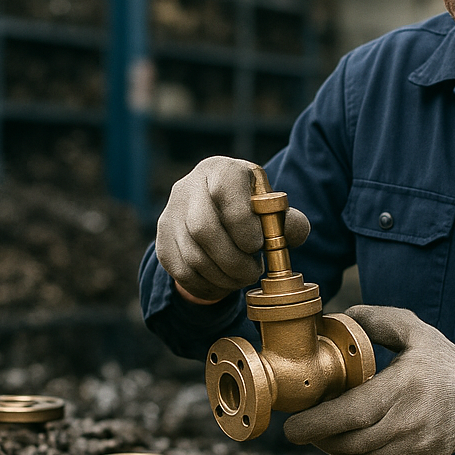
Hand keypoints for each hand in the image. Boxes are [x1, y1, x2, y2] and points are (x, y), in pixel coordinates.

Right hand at [155, 156, 309, 302]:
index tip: (258, 244)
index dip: (244, 225)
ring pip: (192, 255)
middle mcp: (189, 186)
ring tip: (242, 278)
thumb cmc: (254, 210)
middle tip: (252, 272)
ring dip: (222, 277)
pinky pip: (180, 271)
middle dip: (233, 260)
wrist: (220, 212)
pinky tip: (223, 283)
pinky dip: (206, 285)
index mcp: (222, 170)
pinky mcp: (163, 240)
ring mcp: (172, 213)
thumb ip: (290, 221)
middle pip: (204, 229)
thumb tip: (291, 232)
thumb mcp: (275, 209)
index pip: (225, 191)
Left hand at [283, 305, 454, 454]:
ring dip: (334, 449)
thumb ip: (377, 319)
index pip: (354, 413)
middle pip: (351, 442)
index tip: (292, 425)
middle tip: (301, 427)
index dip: (318, 423)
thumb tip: (340, 318)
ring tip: (322, 432)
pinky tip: (349, 441)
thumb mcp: (414, 330)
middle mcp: (410, 422)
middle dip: (319, 437)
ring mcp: (414, 449)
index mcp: (406, 386)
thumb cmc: (444, 362)